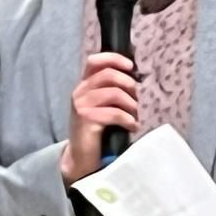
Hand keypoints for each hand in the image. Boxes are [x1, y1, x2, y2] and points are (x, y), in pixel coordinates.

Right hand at [58, 52, 137, 183]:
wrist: (81, 156)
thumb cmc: (97, 129)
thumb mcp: (101, 105)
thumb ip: (111, 90)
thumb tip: (134, 78)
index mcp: (84, 85)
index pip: (95, 61)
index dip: (114, 59)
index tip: (131, 67)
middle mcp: (79, 92)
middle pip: (108, 75)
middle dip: (128, 84)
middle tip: (135, 100)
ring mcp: (81, 106)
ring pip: (114, 93)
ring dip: (131, 105)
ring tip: (134, 116)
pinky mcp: (86, 120)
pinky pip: (115, 113)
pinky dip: (129, 120)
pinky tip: (132, 127)